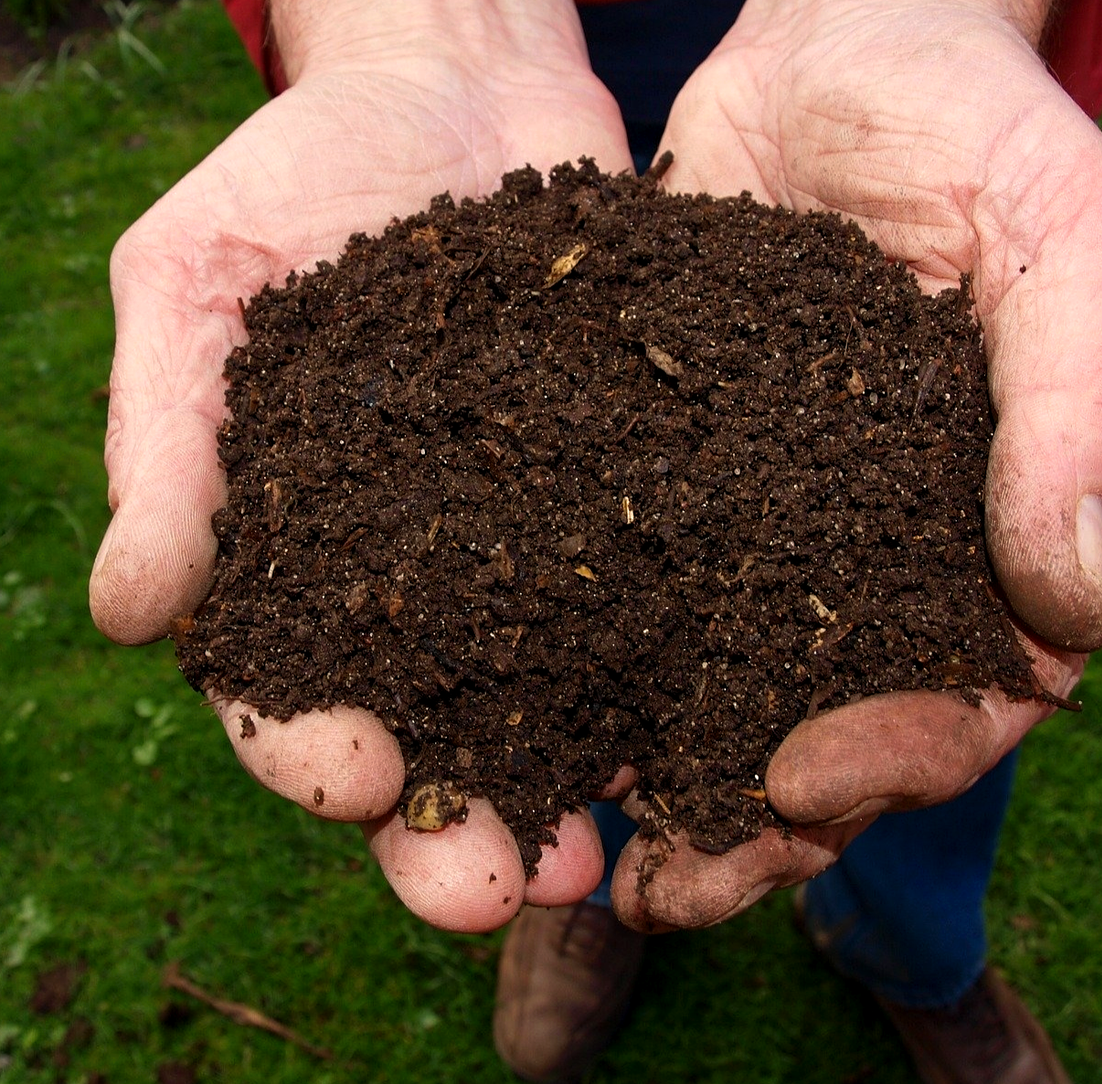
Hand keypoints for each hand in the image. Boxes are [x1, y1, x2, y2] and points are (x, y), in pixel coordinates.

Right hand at [89, 0, 633, 931]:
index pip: (285, 690)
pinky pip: (653, 598)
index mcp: (297, 555)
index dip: (311, 750)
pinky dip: (673, 671)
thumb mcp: (196, 282)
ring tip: (602, 856)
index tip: (356, 777)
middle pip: (428, 734)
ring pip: (547, 702)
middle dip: (450, 827)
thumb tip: (129, 612)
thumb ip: (165, 444)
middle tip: (492, 889)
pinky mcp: (627, 497)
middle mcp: (419, 580)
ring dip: (568, 789)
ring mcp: (532, 546)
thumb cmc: (299, 179)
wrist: (455, 95)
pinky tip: (705, 723)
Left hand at [609, 0, 1101, 930]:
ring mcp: (759, 524)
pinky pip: (619, 587)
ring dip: (651, 780)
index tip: (800, 784)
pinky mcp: (660, 475)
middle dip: (753, 822)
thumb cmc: (974, 128)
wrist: (838, 47)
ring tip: (573, 849)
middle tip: (666, 888)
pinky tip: (510, 715)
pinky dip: (572, 661)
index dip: (896, 759)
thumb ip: (1075, 412)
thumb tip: (1075, 605)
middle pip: (822, 731)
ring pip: (710, 689)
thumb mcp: (1062, 241)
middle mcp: (863, 554)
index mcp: (978, 532)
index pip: (963, 697)